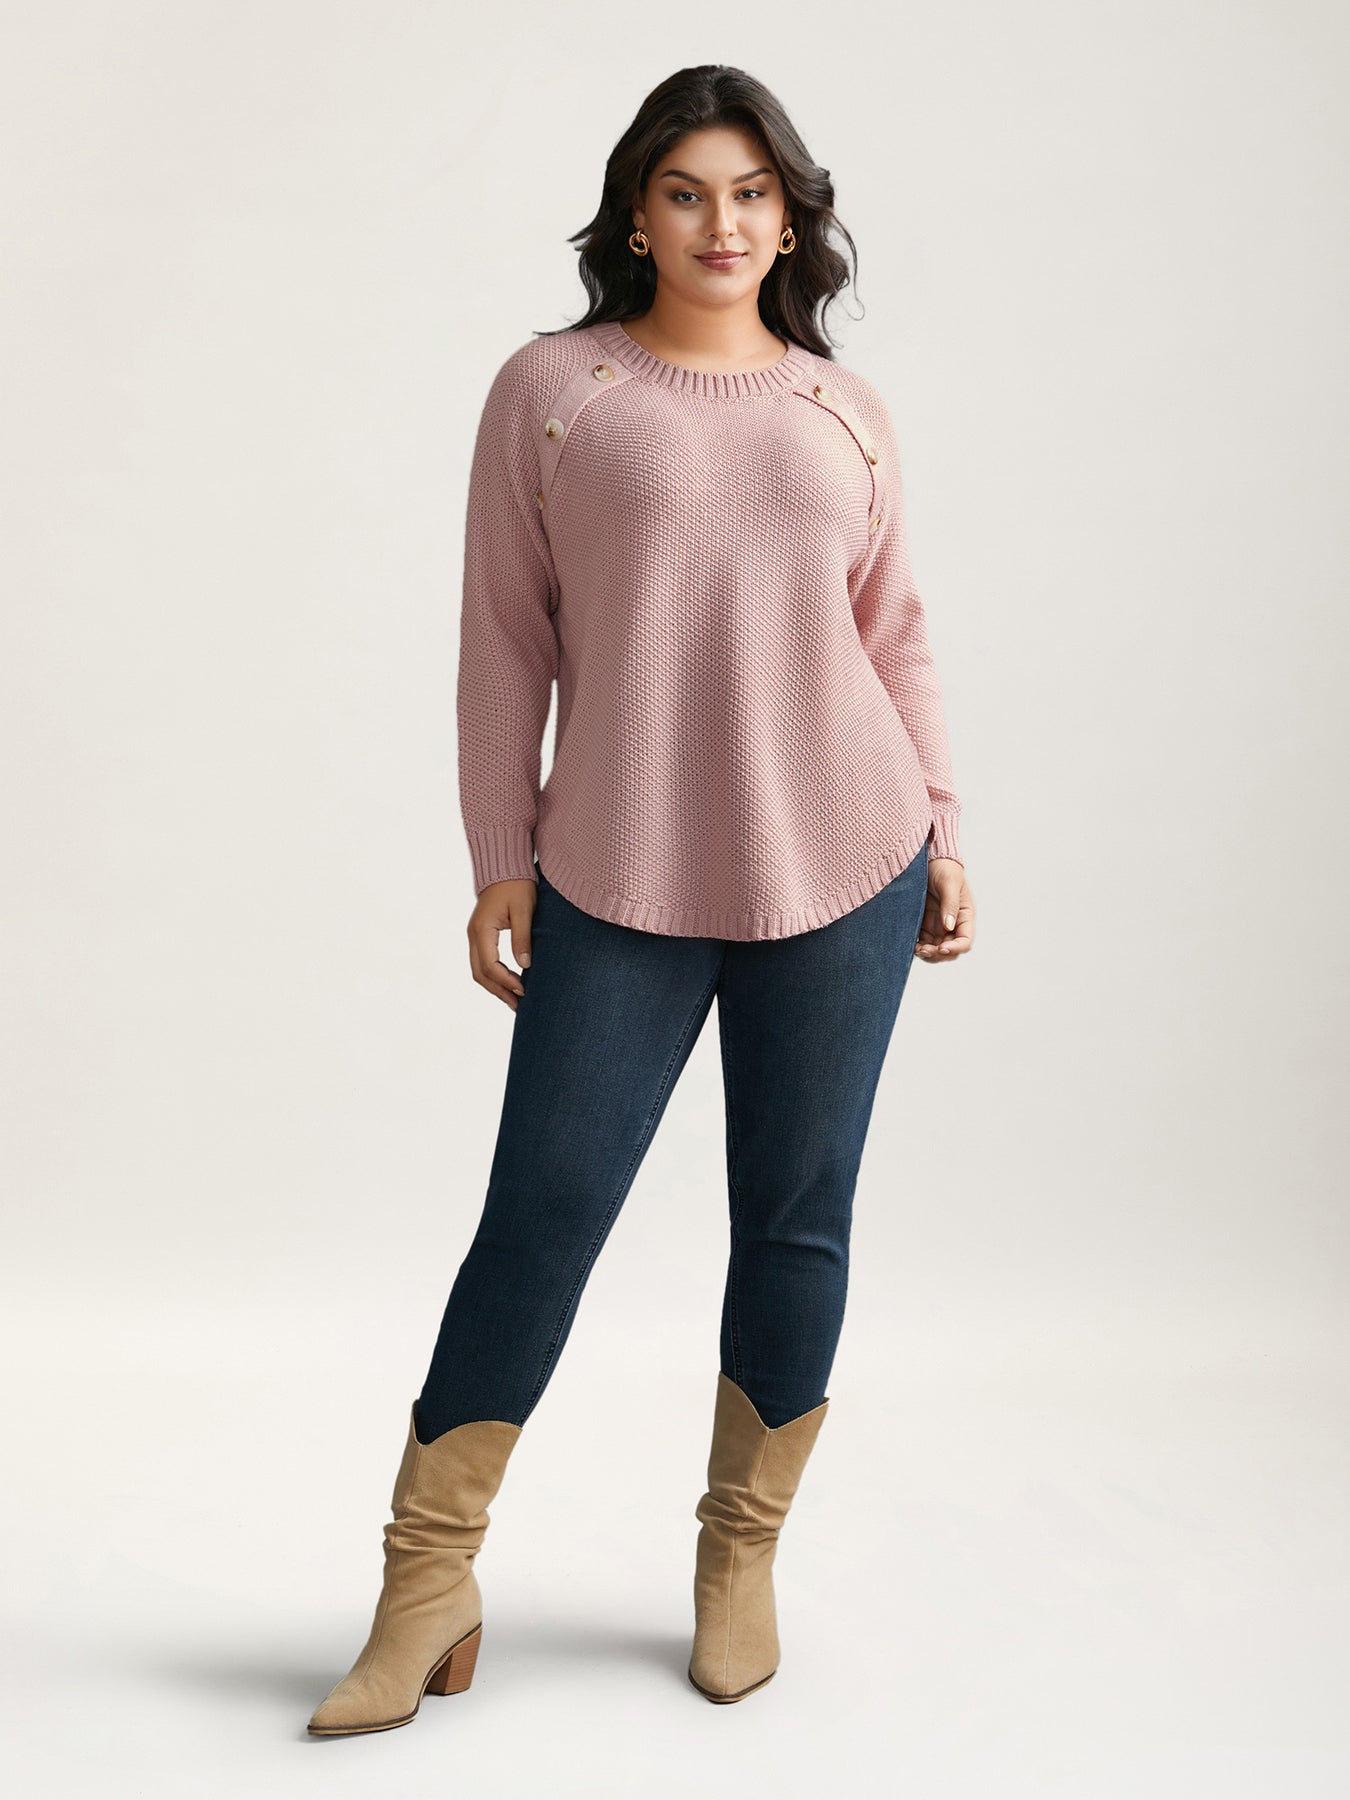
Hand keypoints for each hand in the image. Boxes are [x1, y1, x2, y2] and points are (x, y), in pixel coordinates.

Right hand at [468, 878, 536, 1009]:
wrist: (505, 867)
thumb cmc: (516, 885)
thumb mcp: (523, 910)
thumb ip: (522, 938)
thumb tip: (525, 966)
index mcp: (482, 929)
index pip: (490, 965)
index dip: (506, 981)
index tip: (524, 990)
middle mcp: (474, 935)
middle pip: (480, 973)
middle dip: (498, 991)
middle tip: (518, 1005)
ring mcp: (475, 935)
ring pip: (478, 970)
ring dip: (495, 987)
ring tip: (513, 1000)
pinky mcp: (480, 935)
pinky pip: (482, 962)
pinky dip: (493, 976)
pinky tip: (508, 983)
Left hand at [915, 857, 974, 962]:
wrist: (927, 857)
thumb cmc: (943, 867)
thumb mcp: (949, 882)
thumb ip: (950, 904)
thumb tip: (948, 927)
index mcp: (964, 915)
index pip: (965, 940)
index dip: (955, 948)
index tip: (941, 948)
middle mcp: (952, 924)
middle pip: (949, 949)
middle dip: (938, 954)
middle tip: (923, 950)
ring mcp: (937, 925)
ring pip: (935, 949)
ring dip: (927, 953)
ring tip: (916, 949)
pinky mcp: (923, 924)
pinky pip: (923, 941)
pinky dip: (918, 947)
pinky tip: (910, 945)